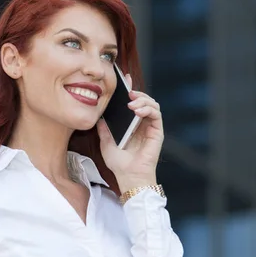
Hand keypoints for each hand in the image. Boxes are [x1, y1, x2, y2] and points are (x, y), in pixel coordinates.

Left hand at [97, 74, 163, 192]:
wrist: (129, 177)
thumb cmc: (119, 164)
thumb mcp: (106, 142)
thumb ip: (104, 129)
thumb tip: (98, 115)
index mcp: (131, 124)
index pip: (133, 102)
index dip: (130, 89)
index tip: (124, 79)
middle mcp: (142, 124)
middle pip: (144, 100)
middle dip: (136, 91)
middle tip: (127, 90)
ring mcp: (151, 127)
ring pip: (152, 104)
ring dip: (143, 99)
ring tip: (131, 102)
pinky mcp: (157, 131)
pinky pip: (156, 114)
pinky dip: (148, 108)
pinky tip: (138, 110)